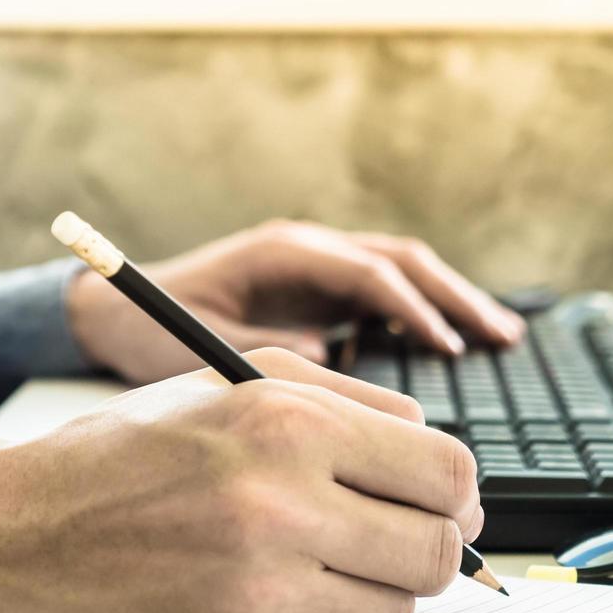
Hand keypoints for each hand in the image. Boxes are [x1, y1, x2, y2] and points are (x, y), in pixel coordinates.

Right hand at [0, 348, 481, 612]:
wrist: (9, 537)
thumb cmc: (121, 456)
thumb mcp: (230, 382)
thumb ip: (348, 399)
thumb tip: (432, 444)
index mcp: (288, 424)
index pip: (448, 474)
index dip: (457, 496)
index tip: (442, 504)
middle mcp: (280, 506)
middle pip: (436, 553)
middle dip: (426, 549)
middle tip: (388, 541)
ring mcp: (258, 593)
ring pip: (395, 612)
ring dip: (370, 591)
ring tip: (311, 564)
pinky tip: (273, 604)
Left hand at [66, 219, 524, 384]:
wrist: (110, 307)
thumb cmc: (148, 328)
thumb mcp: (204, 346)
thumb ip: (268, 352)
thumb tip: (335, 363)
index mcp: (284, 254)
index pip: (370, 274)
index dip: (415, 310)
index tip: (449, 349)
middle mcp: (308, 249)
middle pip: (402, 260)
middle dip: (455, 297)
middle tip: (502, 336)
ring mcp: (314, 264)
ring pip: (401, 270)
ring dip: (450, 299)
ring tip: (499, 335)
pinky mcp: (315, 286)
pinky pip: (383, 291)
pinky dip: (422, 311)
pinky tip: (449, 343)